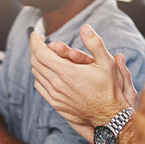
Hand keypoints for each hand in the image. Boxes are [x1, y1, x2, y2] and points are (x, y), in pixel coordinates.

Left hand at [29, 24, 127, 141]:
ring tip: (46, 55)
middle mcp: (57, 84)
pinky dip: (40, 76)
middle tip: (42, 41)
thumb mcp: (107, 63)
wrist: (108, 116)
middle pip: (35, 62)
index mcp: (67, 72)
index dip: (35, 40)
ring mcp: (54, 95)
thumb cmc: (109, 89)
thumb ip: (95, 43)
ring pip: (36, 74)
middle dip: (36, 48)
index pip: (40, 52)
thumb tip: (85, 28)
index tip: (37, 33)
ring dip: (38, 62)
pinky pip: (40, 87)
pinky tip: (48, 72)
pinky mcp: (55, 104)